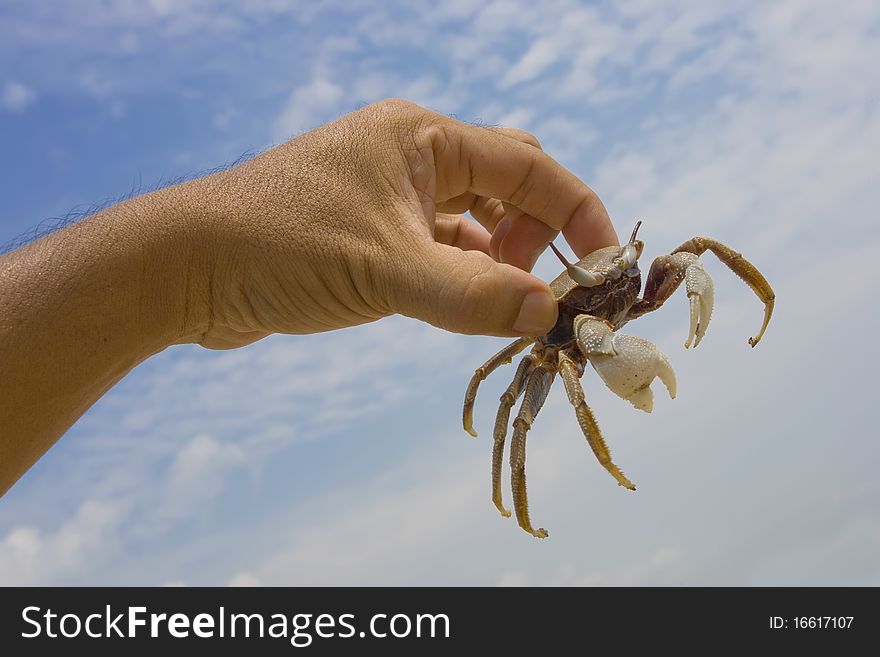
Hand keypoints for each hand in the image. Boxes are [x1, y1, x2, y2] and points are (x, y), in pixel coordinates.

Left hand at [186, 99, 617, 348]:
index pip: (527, 163)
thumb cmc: (281, 247)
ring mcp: (389, 197)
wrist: (188, 269)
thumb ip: (473, 295)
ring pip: (475, 226)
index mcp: (420, 137)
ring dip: (501, 264)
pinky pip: (440, 252)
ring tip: (506, 307)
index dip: (576, 210)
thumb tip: (550, 314)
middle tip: (540, 293)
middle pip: (508, 188)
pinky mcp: (370, 236)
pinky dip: (464, 279)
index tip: (604, 263)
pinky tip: (467, 309)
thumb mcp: (388, 271)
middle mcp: (410, 158)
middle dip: (538, 238)